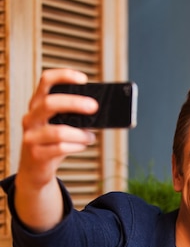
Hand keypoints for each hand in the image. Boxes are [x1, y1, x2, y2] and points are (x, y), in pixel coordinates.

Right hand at [15, 68, 98, 230]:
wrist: (35, 170)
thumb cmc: (52, 143)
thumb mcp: (61, 126)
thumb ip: (75, 117)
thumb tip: (101, 112)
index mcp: (37, 104)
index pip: (46, 81)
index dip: (64, 76)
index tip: (83, 79)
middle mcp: (31, 118)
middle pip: (50, 103)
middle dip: (74, 103)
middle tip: (94, 107)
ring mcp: (31, 136)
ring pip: (58, 131)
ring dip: (80, 134)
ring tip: (90, 137)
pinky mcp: (36, 154)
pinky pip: (60, 148)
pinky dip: (76, 146)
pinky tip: (83, 145)